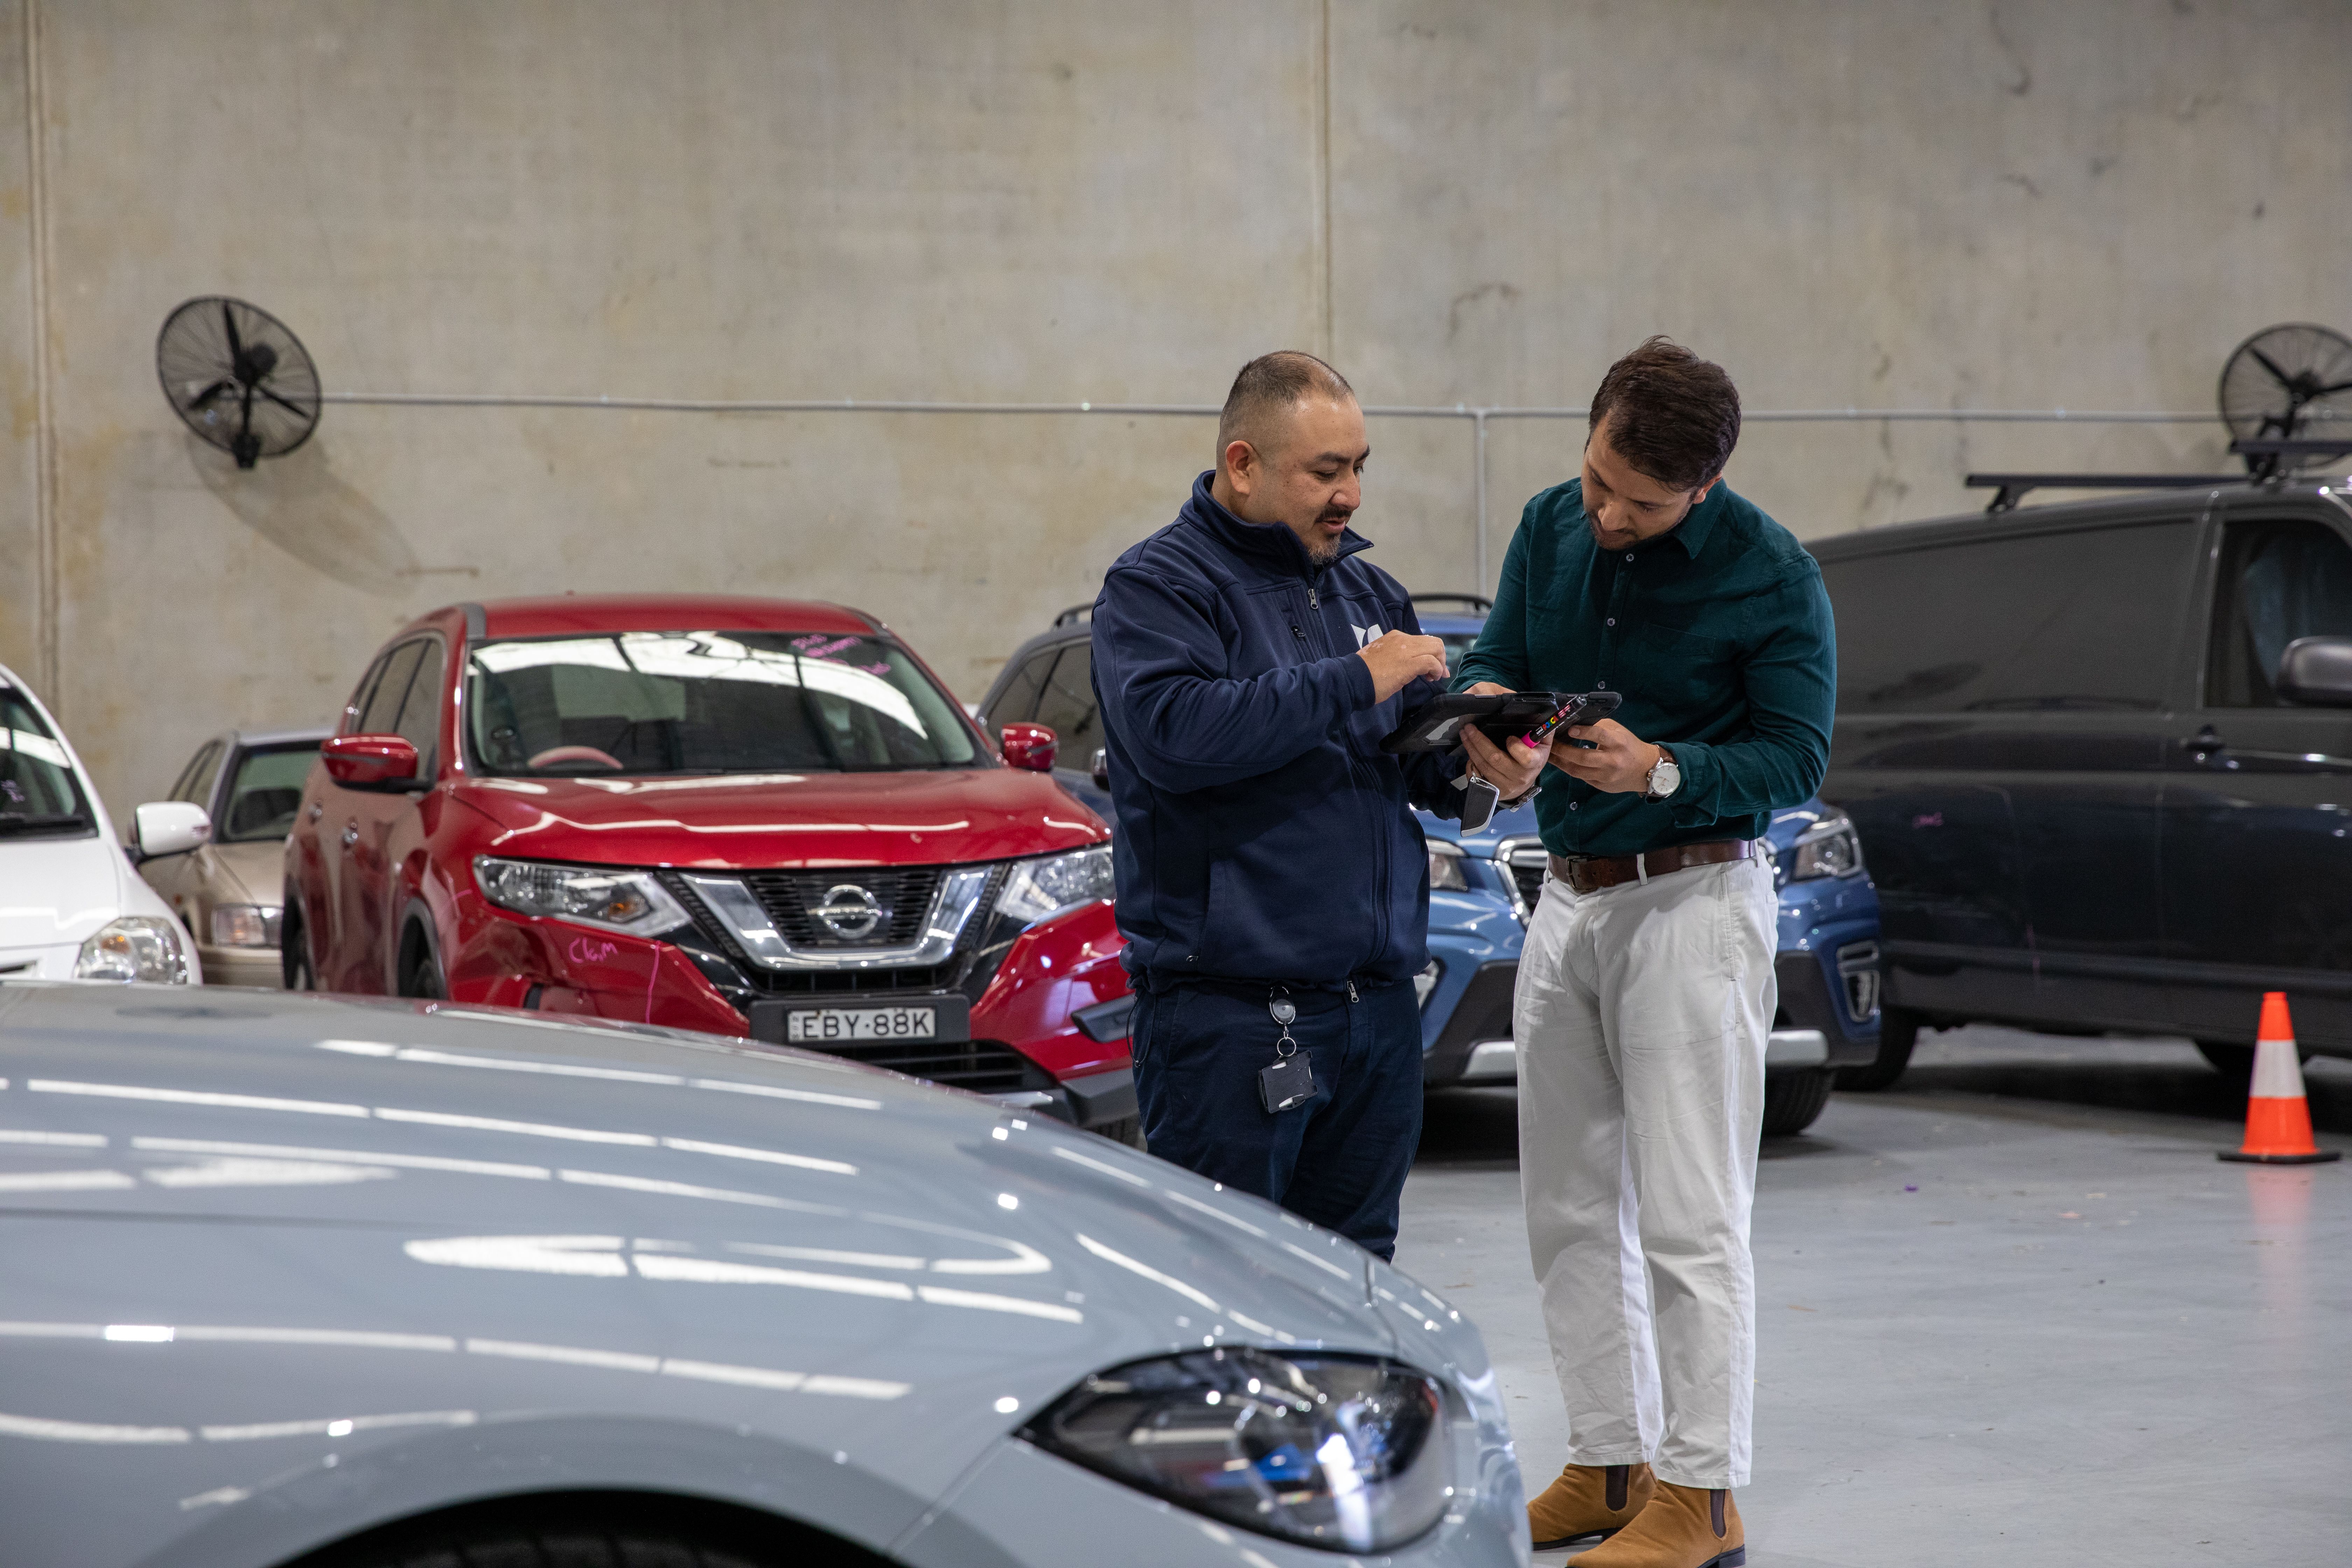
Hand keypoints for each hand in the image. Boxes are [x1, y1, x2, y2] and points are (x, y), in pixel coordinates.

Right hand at [1358, 630, 1448, 701]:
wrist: (1351, 678)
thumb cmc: (1363, 674)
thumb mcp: (1380, 658)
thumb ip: (1394, 657)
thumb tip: (1404, 666)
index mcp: (1395, 637)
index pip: (1421, 641)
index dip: (1432, 654)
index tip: (1432, 668)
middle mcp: (1402, 639)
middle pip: (1434, 642)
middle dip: (1440, 658)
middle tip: (1439, 673)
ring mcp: (1405, 650)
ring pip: (1436, 648)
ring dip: (1440, 664)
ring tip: (1434, 677)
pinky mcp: (1408, 663)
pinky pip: (1431, 662)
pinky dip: (1436, 670)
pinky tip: (1431, 678)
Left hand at [1458, 682, 1551, 798]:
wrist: (1524, 784)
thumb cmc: (1533, 759)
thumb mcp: (1543, 745)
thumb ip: (1544, 729)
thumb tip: (1544, 712)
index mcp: (1534, 763)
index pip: (1525, 757)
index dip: (1515, 746)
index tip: (1509, 737)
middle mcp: (1519, 776)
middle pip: (1495, 758)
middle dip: (1478, 741)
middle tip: (1468, 728)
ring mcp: (1505, 785)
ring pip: (1483, 766)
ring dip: (1471, 749)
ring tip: (1464, 735)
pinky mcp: (1493, 790)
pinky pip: (1476, 776)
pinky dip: (1470, 764)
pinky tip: (1469, 752)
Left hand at [1550, 718, 1661, 794]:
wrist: (1645, 769)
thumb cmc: (1629, 746)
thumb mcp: (1618, 731)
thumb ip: (1598, 726)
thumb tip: (1575, 722)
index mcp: (1619, 743)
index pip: (1599, 735)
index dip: (1583, 732)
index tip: (1569, 729)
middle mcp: (1613, 761)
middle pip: (1583, 757)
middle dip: (1563, 750)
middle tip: (1551, 744)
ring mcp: (1607, 776)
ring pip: (1578, 771)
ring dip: (1561, 762)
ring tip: (1550, 754)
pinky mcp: (1602, 786)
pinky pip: (1582, 777)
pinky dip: (1570, 769)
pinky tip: (1561, 763)